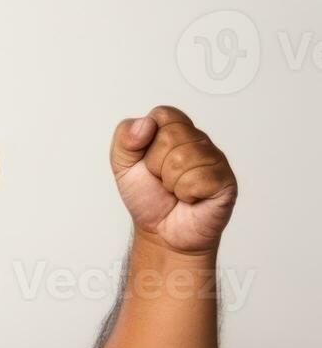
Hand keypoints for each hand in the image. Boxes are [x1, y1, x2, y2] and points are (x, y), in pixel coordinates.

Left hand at [110, 105, 236, 253]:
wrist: (161, 233)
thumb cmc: (148, 198)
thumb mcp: (122, 166)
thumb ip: (124, 138)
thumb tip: (145, 123)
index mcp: (175, 131)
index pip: (163, 114)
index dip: (147, 141)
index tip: (147, 161)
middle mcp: (198, 141)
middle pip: (171, 135)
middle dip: (156, 164)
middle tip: (161, 180)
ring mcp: (214, 159)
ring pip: (183, 157)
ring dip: (170, 181)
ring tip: (175, 191)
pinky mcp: (225, 180)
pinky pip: (198, 179)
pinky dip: (186, 194)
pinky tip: (190, 199)